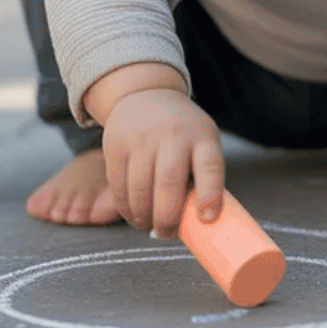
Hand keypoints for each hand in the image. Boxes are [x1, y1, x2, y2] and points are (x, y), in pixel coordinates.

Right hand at [88, 65, 224, 238]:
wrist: (145, 95)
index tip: (207, 218)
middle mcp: (172, 134)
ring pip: (139, 189)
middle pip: (169, 183)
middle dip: (167, 218)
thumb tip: (201, 223)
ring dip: (144, 217)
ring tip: (149, 225)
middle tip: (167, 232)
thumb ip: (203, 175)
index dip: (210, 195)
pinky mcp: (116, 144)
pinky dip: (126, 208)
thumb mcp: (202, 140)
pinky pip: (118, 186)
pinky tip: (134, 214)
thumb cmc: (182, 130)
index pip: (210, 166)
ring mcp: (141, 137)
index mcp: (202, 135)